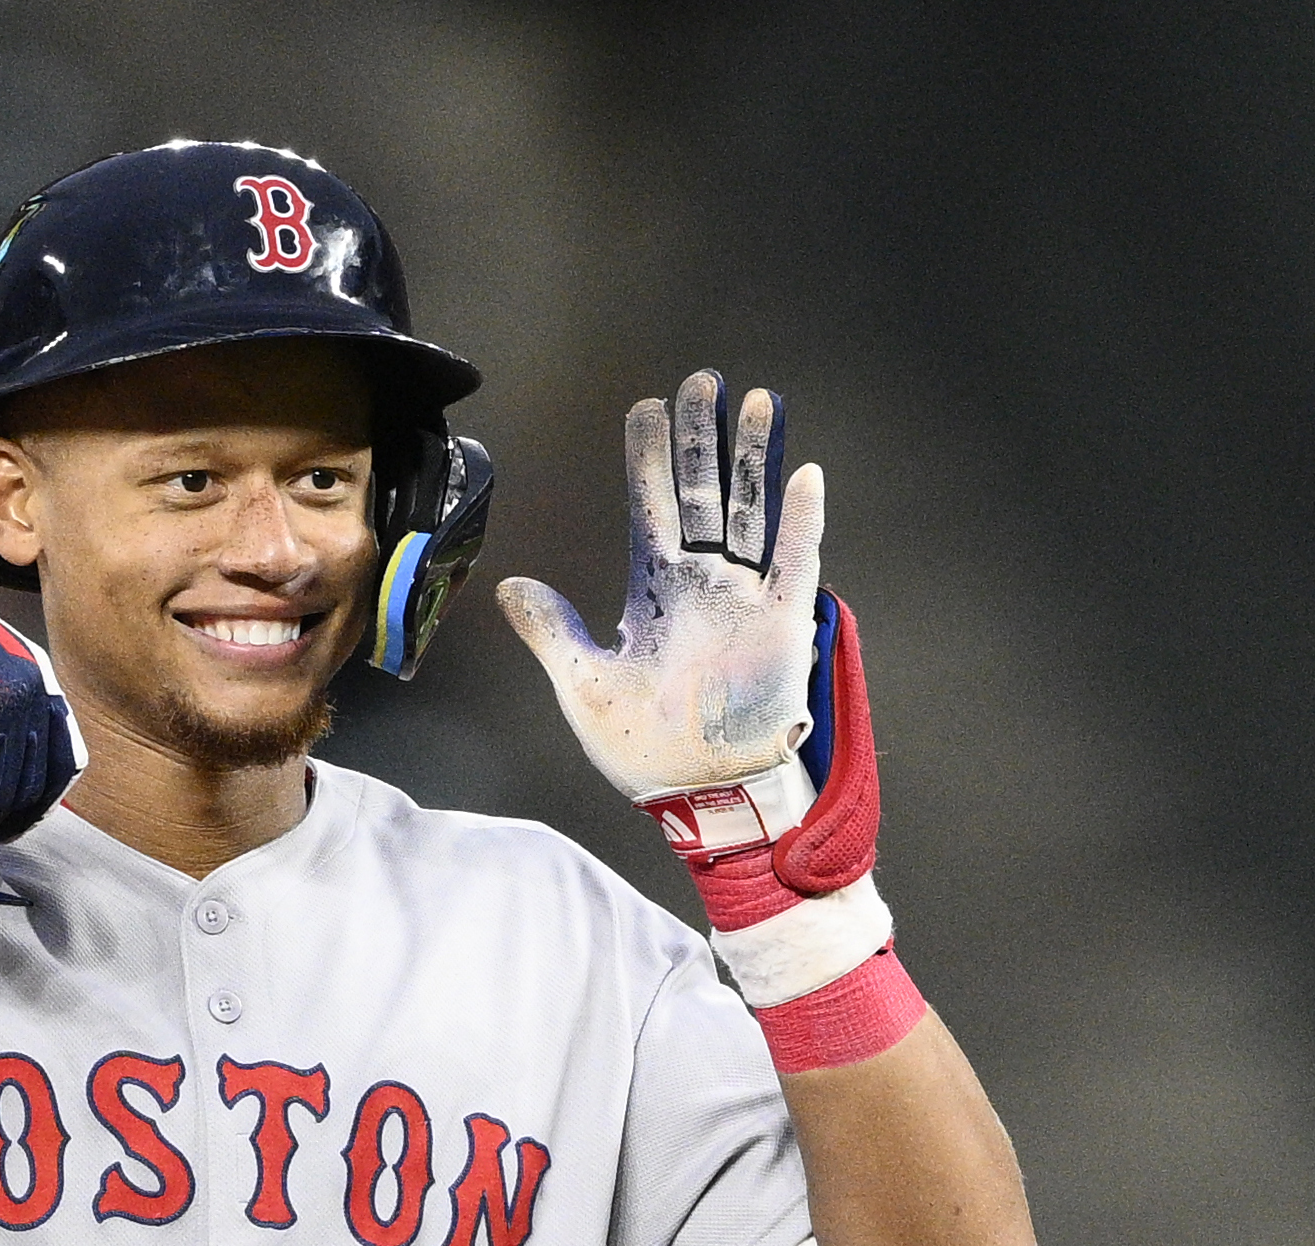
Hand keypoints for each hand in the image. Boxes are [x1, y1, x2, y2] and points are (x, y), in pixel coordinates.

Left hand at [495, 371, 822, 807]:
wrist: (698, 795)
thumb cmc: (643, 746)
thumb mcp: (583, 685)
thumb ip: (551, 632)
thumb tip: (510, 585)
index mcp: (656, 590)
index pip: (651, 506)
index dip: (649, 457)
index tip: (647, 405)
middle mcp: (703, 584)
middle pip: (703, 493)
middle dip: (700, 438)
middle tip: (701, 381)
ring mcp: (745, 600)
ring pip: (751, 513)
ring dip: (752, 460)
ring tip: (756, 402)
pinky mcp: (782, 627)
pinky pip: (796, 565)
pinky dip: (801, 523)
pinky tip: (804, 476)